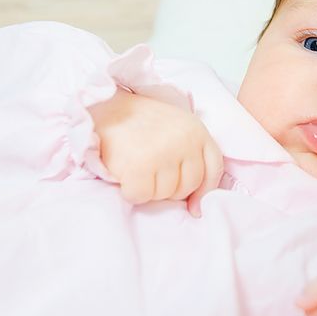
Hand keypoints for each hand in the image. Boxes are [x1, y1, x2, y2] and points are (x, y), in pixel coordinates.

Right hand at [89, 89, 223, 215]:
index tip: (193, 206)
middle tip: (150, 171)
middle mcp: (184, 140)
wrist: (104, 107)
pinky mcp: (139, 164)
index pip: (212, 170)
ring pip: (164, 194)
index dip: (204, 192)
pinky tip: (125, 174)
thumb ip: (190, 158)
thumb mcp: (175, 130)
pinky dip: (130, 191)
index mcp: (196, 130)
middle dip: (168, 188)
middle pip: (188, 187)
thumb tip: (196, 209)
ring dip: (149, 189)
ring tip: (137, 167)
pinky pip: (141, 196)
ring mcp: (162, 152)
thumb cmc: (139, 122)